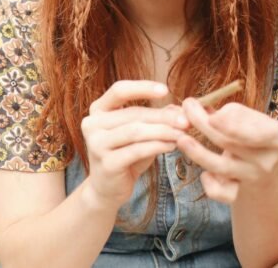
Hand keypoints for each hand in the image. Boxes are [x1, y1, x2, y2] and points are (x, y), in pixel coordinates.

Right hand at [81, 81, 187, 210]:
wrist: (108, 189)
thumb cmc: (125, 155)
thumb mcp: (140, 134)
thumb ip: (155, 119)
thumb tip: (178, 107)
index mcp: (98, 110)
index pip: (119, 91)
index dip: (142, 88)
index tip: (166, 90)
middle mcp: (92, 124)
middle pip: (132, 113)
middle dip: (163, 116)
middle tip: (186, 120)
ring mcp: (96, 144)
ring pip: (135, 131)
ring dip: (163, 131)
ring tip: (182, 134)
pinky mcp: (106, 163)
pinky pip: (137, 150)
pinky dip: (158, 146)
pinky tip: (172, 146)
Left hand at [177, 98, 277, 203]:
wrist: (269, 175)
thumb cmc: (253, 138)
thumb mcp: (252, 122)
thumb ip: (229, 114)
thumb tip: (197, 106)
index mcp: (274, 136)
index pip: (258, 132)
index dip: (233, 126)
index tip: (212, 117)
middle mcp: (266, 158)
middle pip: (230, 143)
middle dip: (204, 124)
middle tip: (186, 109)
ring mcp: (252, 177)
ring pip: (222, 167)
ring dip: (199, 153)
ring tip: (181, 140)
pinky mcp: (240, 194)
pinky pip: (221, 192)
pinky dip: (210, 184)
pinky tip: (204, 174)